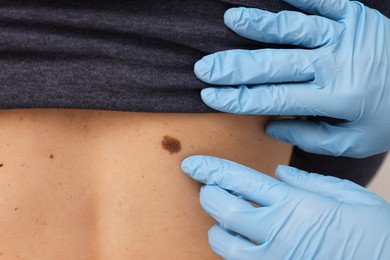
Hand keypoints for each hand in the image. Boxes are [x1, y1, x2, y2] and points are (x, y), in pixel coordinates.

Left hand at [181, 155, 389, 258]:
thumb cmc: (374, 232)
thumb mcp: (348, 196)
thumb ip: (308, 182)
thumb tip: (280, 174)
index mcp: (293, 203)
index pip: (238, 180)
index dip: (210, 169)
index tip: (192, 164)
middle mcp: (277, 230)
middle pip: (221, 208)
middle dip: (208, 194)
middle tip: (208, 188)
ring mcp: (273, 258)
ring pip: (222, 242)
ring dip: (217, 227)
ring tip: (225, 220)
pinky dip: (232, 251)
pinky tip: (241, 242)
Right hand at [194, 0, 389, 157]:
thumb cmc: (387, 119)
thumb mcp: (353, 142)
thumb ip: (310, 137)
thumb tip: (270, 126)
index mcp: (335, 98)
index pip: (274, 98)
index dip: (238, 98)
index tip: (209, 96)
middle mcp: (337, 64)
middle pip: (276, 64)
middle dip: (235, 66)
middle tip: (204, 67)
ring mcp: (346, 35)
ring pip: (296, 28)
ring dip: (261, 24)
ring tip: (230, 18)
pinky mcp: (356, 16)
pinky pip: (326, 1)